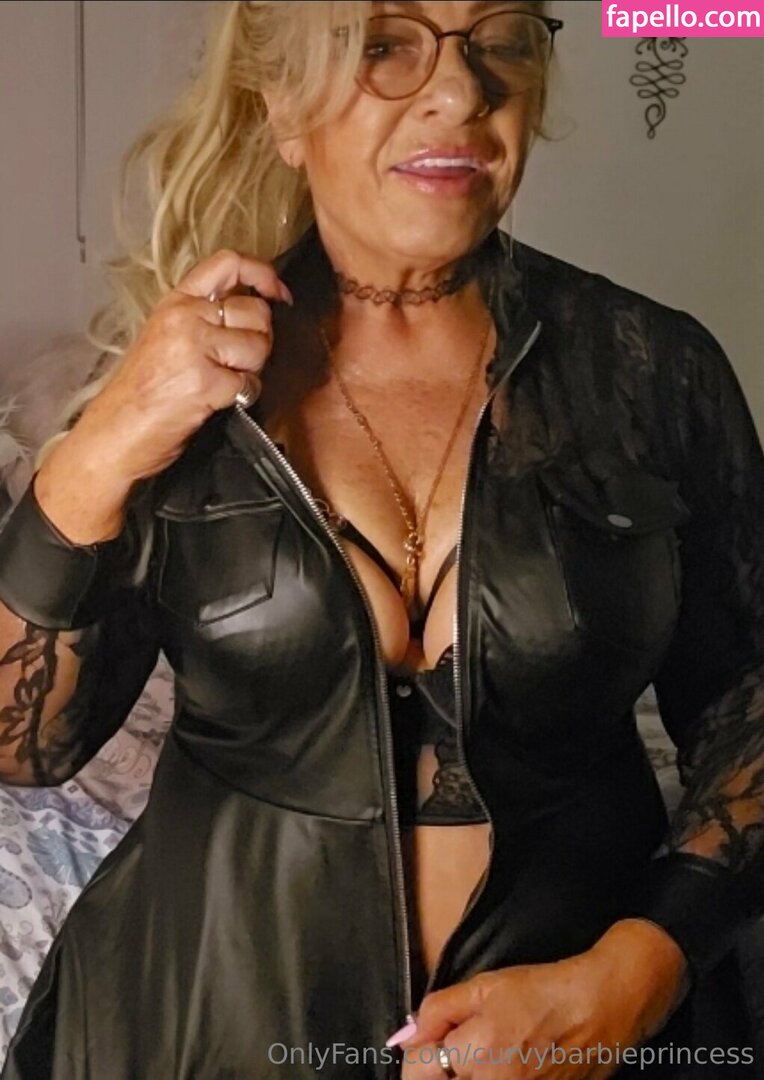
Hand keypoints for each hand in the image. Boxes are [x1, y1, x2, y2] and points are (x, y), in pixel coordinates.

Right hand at [33, 249, 291, 541]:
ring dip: (251, 370)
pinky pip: (249, 383)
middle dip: (259, 339)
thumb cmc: (139, 394)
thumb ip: (203, 319)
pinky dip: (242, 397)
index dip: (263, 274)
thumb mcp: (166, 338)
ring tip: (223, 383)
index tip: (277, 293)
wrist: (114, 433)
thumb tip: (253, 313)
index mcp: (175, 302)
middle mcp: (184, 317)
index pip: (228, 263)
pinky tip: (217, 401)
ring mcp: (195, 347)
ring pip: (258, 345)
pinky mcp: (206, 381)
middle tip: (238, 362)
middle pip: (255, 311)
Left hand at [396, 921, 687, 1078]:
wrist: (599, 1010)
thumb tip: (405, 1037)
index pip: (416, 1072)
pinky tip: (503, 1066)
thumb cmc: (542, 992)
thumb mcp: (483, 985)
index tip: (429, 1042)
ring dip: (465, 1075)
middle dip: (440, 1070)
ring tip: (484, 1056)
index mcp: (475, 1053)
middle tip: (458, 1051)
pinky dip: (489, 1079)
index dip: (417, 1054)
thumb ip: (437, 1011)